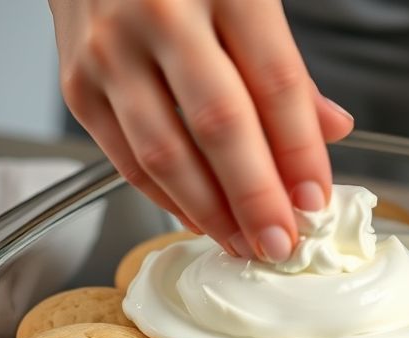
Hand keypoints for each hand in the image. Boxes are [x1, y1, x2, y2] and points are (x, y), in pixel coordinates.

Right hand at [48, 0, 354, 260]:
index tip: (317, 200)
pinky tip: (199, 219)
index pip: (275, 82)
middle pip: (220, 124)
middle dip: (256, 197)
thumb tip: (331, 129)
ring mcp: (110, 51)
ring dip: (212, 212)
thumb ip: (285, 63)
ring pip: (165, 154)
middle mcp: (160, 15)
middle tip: (282, 243)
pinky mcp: (77, 85)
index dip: (301, 151)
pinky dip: (166, 199)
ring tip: (245, 244)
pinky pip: (126, 159)